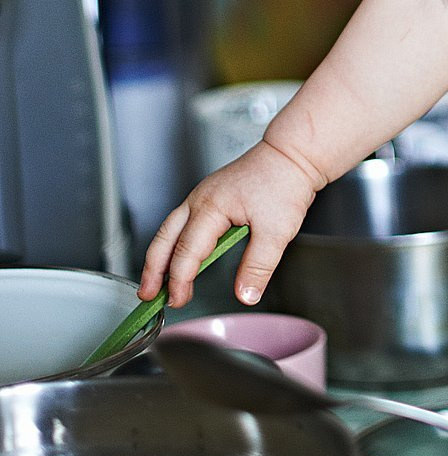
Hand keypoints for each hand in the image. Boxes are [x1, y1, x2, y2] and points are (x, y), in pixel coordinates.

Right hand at [138, 138, 323, 307]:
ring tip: (154, 282)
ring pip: (170, 229)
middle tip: (146, 295)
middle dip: (153, 269)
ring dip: (160, 256)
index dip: (179, 280)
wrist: (292, 154)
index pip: (186, 251)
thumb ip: (257, 266)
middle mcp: (200, 199)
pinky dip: (174, 243)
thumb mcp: (277, 231)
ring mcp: (203, 196)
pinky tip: (179, 257)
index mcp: (211, 207)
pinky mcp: (211, 196)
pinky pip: (183, 223)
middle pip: (165, 238)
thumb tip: (245, 295)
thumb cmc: (284, 182)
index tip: (177, 301)